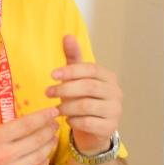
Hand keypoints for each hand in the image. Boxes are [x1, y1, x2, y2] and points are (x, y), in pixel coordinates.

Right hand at [0, 102, 60, 164]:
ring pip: (38, 158)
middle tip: (55, 122)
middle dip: (50, 129)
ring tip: (52, 137)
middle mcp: (3, 156)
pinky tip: (43, 160)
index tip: (54, 111)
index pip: (28, 124)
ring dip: (49, 145)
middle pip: (37, 140)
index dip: (44, 116)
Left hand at [47, 34, 121, 154]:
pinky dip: (73, 121)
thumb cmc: (83, 98)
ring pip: (86, 105)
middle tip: (47, 92)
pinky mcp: (110, 127)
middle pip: (88, 86)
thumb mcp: (77, 77)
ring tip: (55, 109)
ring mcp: (115, 110)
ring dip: (66, 107)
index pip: (91, 69)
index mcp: (109, 77)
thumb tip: (67, 35)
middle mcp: (116, 92)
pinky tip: (67, 120)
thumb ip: (73, 58)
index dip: (71, 70)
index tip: (51, 75)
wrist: (93, 128)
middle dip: (64, 89)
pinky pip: (87, 122)